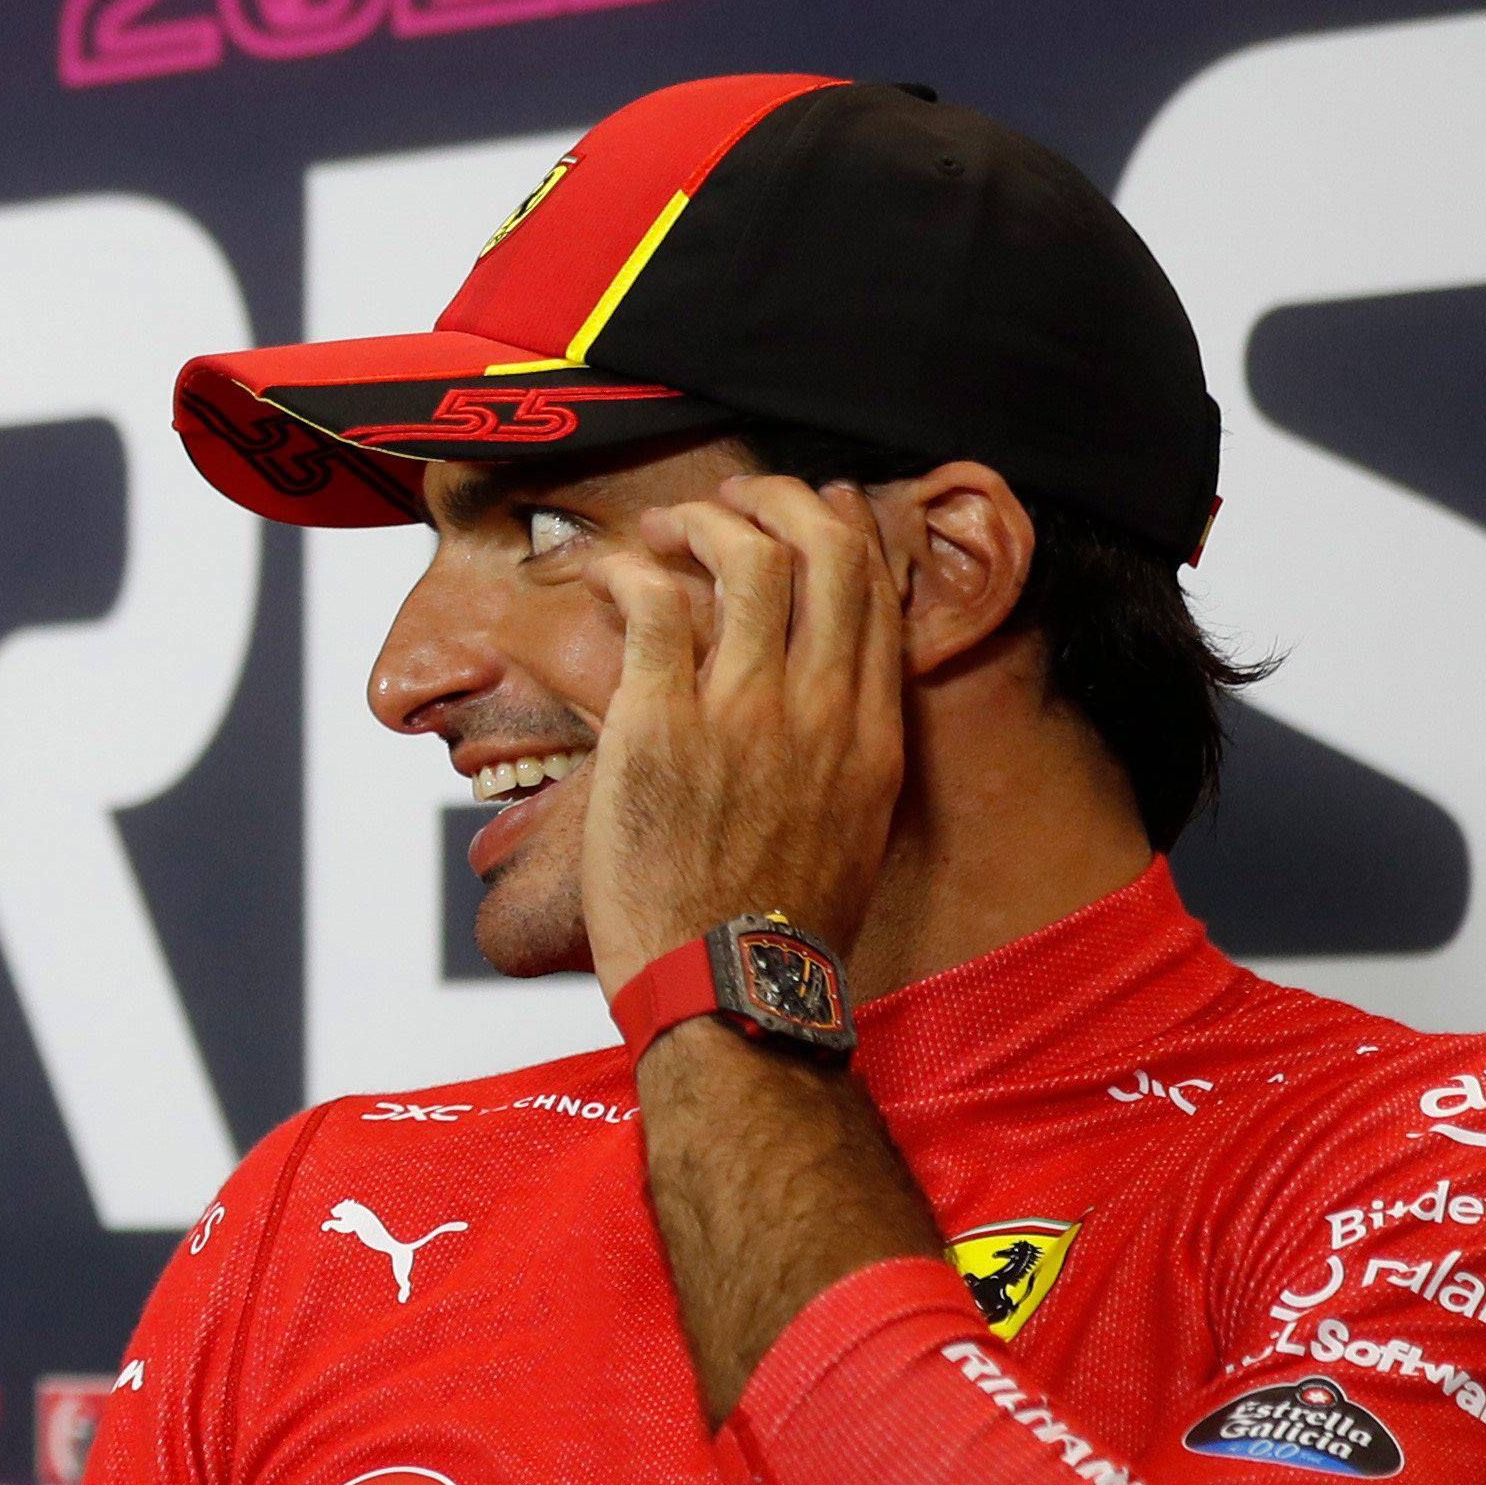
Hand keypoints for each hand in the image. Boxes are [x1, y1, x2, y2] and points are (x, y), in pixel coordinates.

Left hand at [580, 474, 911, 999]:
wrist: (728, 985)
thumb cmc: (773, 924)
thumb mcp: (851, 828)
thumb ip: (843, 751)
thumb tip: (824, 702)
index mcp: (870, 734)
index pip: (875, 593)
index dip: (842, 531)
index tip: (811, 509)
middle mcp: (819, 709)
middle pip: (825, 553)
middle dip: (777, 501)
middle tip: (734, 499)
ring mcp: (743, 712)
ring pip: (745, 559)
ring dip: (702, 521)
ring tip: (667, 528)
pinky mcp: (661, 724)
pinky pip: (653, 605)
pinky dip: (628, 569)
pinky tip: (610, 575)